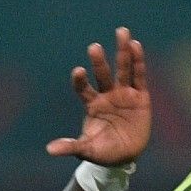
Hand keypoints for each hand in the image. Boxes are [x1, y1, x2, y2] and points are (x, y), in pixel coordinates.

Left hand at [46, 26, 149, 166]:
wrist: (125, 157)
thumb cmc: (103, 152)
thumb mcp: (87, 150)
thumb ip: (71, 146)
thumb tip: (50, 150)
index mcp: (92, 105)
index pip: (83, 88)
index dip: (80, 80)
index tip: (78, 71)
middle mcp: (107, 95)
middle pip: (102, 74)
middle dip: (99, 61)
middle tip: (93, 47)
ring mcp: (124, 94)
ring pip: (123, 69)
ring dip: (122, 51)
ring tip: (122, 32)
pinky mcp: (141, 97)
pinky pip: (139, 76)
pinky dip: (138, 62)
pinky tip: (136, 45)